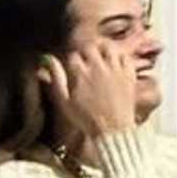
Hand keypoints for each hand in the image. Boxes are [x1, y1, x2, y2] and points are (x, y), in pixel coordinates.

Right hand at [48, 30, 145, 144]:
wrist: (112, 130)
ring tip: (100, 55)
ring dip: (102, 49)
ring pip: (108, 47)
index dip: (72, 60)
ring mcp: (115, 70)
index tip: (73, 67)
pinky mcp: (128, 74)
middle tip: (86, 59)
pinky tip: (115, 62)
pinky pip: (125, 57)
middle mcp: (98, 68)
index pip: (73, 56)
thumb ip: (56, 79)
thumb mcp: (64, 102)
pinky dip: (120, 56)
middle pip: (90, 48)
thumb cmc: (86, 119)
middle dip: (86, 52)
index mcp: (80, 74)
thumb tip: (48, 60)